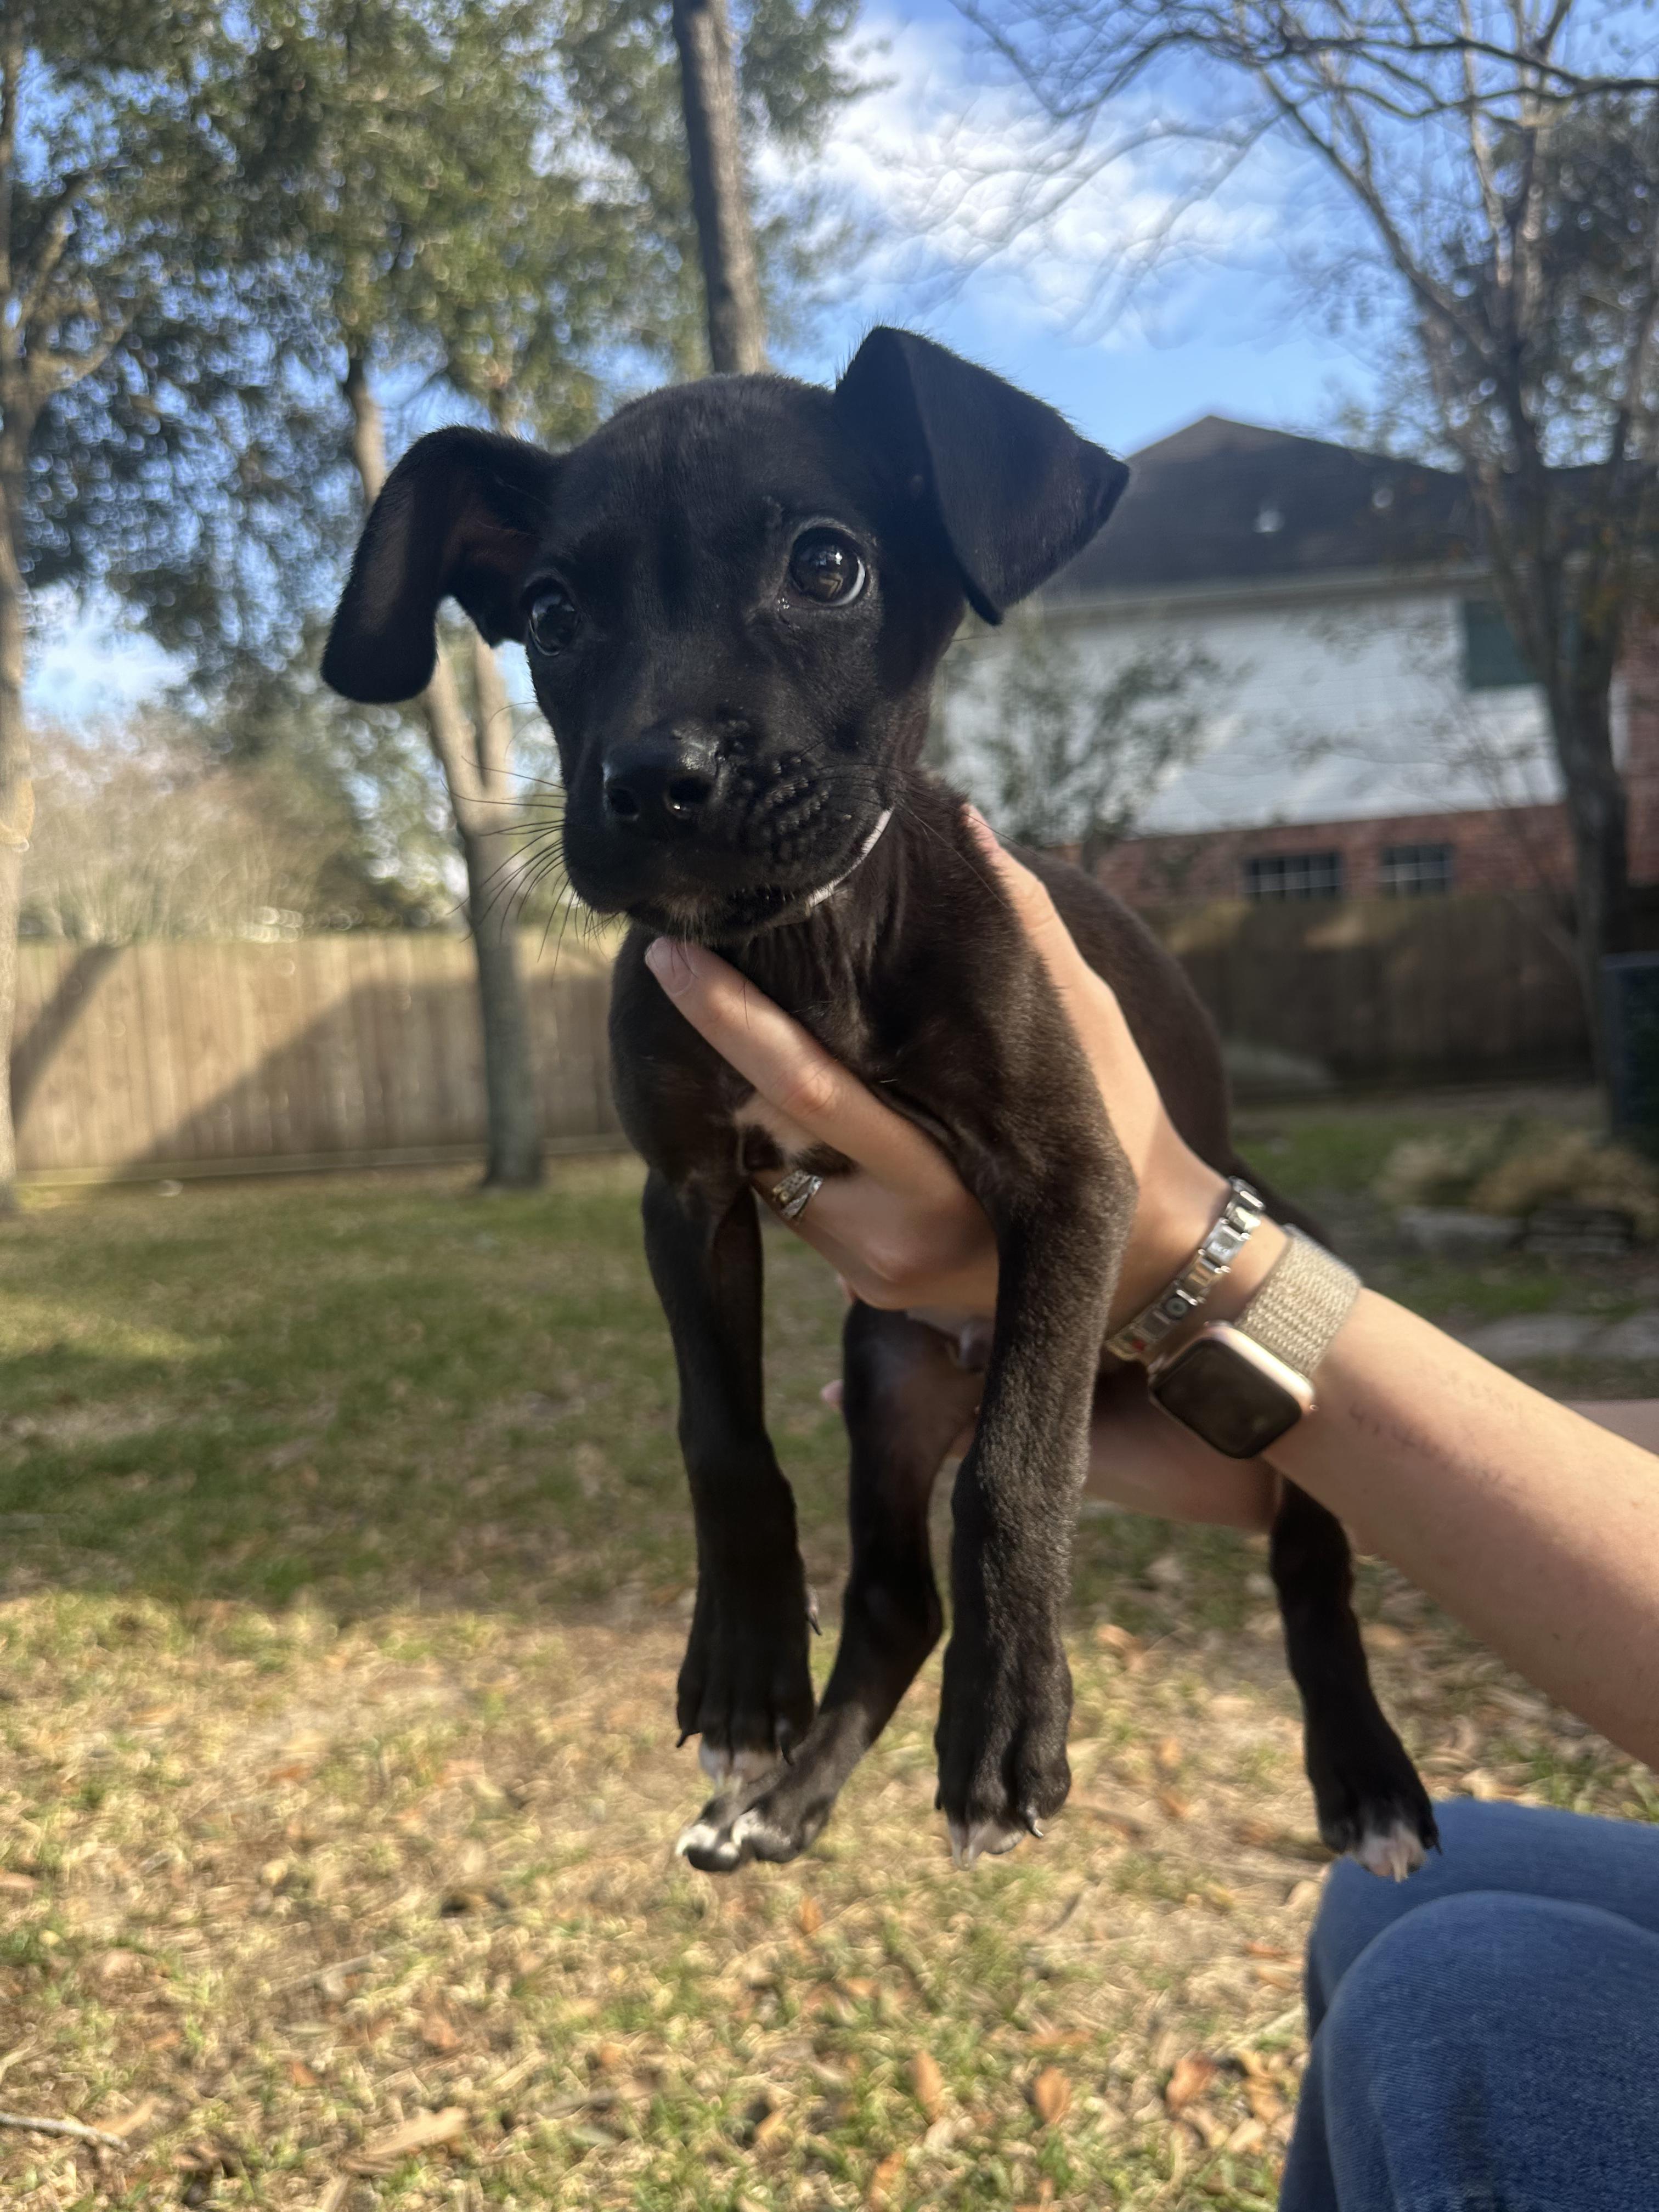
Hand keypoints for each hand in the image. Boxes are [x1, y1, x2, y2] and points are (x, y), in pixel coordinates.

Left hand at [644, 806, 1277, 1529]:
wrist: (1141, 1265)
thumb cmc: (1113, 1121)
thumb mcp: (1090, 1029)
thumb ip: (1029, 934)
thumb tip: (970, 827)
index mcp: (950, 1168)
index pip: (812, 1086)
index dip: (734, 1021)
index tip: (675, 955)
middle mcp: (899, 1229)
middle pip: (769, 1126)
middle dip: (717, 1042)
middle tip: (670, 959)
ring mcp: (875, 1269)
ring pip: (775, 1165)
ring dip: (759, 1101)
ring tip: (779, 1040)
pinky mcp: (866, 1290)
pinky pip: (800, 1201)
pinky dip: (796, 1150)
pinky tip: (828, 1116)